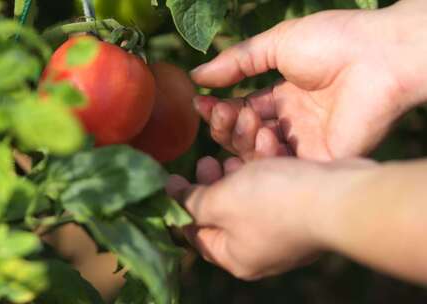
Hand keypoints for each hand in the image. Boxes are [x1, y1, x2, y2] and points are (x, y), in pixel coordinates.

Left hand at [167, 156, 376, 279]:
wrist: (341, 197)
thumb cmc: (273, 202)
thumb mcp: (220, 201)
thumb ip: (191, 202)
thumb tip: (170, 197)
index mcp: (234, 256)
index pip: (195, 235)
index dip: (180, 205)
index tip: (174, 179)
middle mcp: (258, 250)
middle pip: (222, 215)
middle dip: (212, 183)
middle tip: (205, 161)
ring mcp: (282, 231)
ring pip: (249, 198)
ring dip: (238, 170)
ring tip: (231, 152)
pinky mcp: (301, 212)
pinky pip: (273, 190)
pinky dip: (264, 170)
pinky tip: (262, 147)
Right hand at [192, 1, 426, 160]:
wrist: (378, 55)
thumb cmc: (333, 42)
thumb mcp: (276, 44)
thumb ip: (237, 62)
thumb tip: (196, 75)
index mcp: (285, 96)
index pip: (243, 110)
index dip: (220, 109)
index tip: (200, 101)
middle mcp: (292, 123)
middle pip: (246, 136)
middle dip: (225, 125)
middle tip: (219, 111)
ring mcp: (305, 142)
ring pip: (258, 154)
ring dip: (240, 138)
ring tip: (243, 117)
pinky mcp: (319, 159)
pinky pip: (282, 166)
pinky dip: (264, 154)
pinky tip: (261, 133)